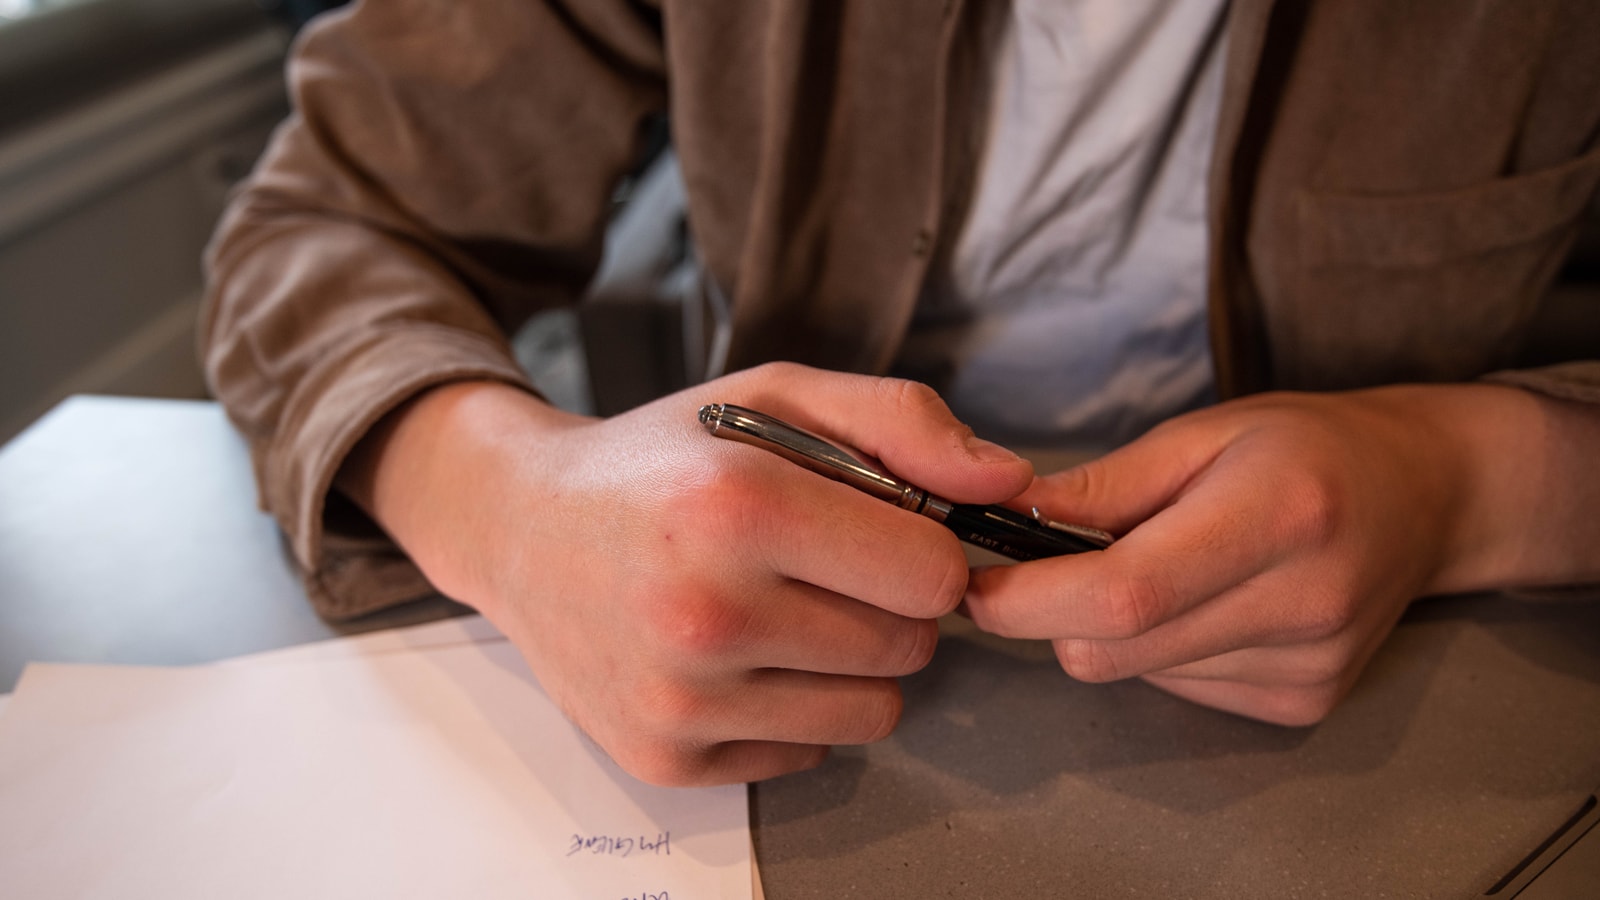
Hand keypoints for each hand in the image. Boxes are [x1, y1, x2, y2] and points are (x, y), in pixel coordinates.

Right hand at [343, 363, 1032, 784]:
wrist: (521, 526)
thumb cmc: (663, 459)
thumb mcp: (773, 398)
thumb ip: (900, 422)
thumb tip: (1009, 481)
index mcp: (738, 508)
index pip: (932, 574)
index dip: (921, 547)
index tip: (880, 530)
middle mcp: (704, 613)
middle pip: (911, 647)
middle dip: (887, 604)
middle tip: (818, 567)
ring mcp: (680, 698)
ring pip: (875, 713)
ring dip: (851, 663)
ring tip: (780, 609)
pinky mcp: (665, 757)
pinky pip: (811, 752)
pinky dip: (794, 709)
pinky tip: (737, 657)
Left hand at [961, 384, 1599, 725]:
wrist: (1426, 496)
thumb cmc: (1307, 447)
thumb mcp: (1204, 432)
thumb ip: (1102, 485)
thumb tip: (1003, 516)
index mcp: (1279, 515)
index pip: (1127, 593)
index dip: (1032, 600)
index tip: (977, 585)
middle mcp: (1302, 605)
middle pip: (1115, 649)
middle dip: (1055, 613)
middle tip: (1062, 560)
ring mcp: (1307, 668)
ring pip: (1135, 675)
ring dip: (1116, 629)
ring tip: (1170, 564)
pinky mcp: (1303, 705)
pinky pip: (1176, 689)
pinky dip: (1162, 650)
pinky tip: (1209, 600)